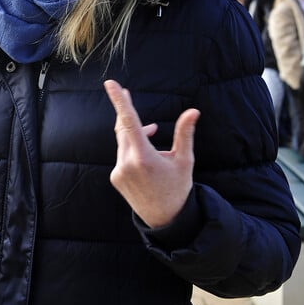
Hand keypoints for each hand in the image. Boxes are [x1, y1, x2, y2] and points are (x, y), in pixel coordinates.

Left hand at [104, 80, 198, 227]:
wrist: (166, 219)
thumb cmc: (179, 188)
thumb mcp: (185, 161)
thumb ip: (185, 134)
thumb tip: (193, 111)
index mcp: (144, 158)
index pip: (129, 122)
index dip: (120, 101)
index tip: (110, 84)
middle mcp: (127, 164)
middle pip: (124, 129)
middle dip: (126, 111)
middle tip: (125, 91)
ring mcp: (119, 172)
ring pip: (123, 142)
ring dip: (135, 133)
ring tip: (154, 130)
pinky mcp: (115, 178)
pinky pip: (122, 155)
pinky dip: (131, 148)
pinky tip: (147, 153)